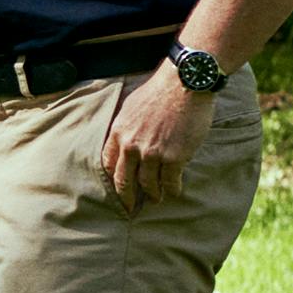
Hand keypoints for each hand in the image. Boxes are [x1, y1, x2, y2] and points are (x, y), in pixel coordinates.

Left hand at [100, 69, 209, 206]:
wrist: (183, 84)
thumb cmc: (159, 92)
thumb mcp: (130, 107)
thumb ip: (127, 128)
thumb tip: (126, 142)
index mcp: (119, 133)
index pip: (108, 163)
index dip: (113, 179)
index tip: (117, 187)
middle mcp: (132, 146)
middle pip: (124, 180)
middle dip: (127, 197)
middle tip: (130, 208)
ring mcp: (153, 153)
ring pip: (148, 184)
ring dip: (153, 195)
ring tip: (156, 199)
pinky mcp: (174, 157)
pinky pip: (170, 182)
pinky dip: (172, 190)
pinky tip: (174, 192)